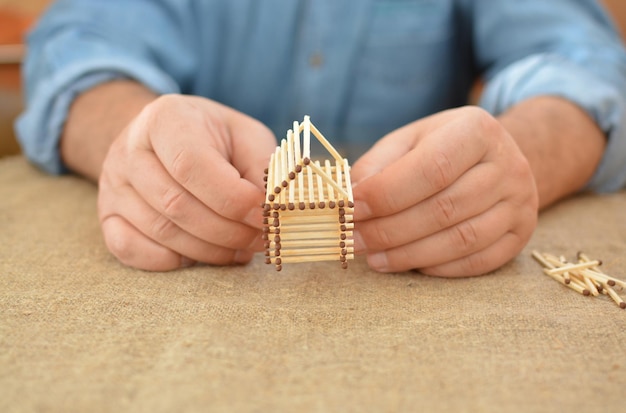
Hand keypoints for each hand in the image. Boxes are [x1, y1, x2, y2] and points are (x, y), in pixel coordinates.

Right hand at [97, 94, 275, 270]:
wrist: (163, 141)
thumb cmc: (214, 139)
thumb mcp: (246, 137)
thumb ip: (262, 166)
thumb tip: (274, 207)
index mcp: (165, 118)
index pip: (191, 164)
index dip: (233, 198)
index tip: (266, 215)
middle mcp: (129, 150)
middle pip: (176, 204)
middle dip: (228, 231)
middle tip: (262, 239)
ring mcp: (112, 186)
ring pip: (161, 232)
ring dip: (211, 250)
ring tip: (243, 248)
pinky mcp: (107, 218)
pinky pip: (132, 251)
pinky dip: (174, 262)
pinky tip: (205, 254)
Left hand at [351, 106, 538, 276]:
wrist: (496, 159)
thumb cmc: (442, 149)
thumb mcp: (409, 141)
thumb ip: (377, 166)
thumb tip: (350, 200)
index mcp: (477, 130)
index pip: (431, 168)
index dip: (386, 194)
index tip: (351, 209)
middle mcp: (508, 165)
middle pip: (444, 208)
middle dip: (389, 230)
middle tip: (353, 241)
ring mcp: (520, 203)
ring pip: (460, 240)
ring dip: (408, 254)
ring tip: (372, 257)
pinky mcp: (521, 235)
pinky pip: (476, 261)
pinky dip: (437, 268)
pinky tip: (407, 263)